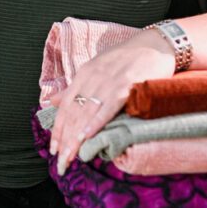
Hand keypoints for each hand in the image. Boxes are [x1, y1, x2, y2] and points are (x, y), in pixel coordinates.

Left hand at [48, 28, 175, 174]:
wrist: (154, 45)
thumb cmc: (125, 58)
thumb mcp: (96, 68)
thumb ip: (75, 87)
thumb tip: (52, 101)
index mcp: (84, 74)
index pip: (66, 106)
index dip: (58, 130)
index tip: (54, 150)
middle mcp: (92, 78)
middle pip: (74, 114)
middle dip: (66, 140)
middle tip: (61, 163)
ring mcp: (108, 82)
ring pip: (87, 114)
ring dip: (77, 138)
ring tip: (70, 157)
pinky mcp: (126, 86)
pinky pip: (108, 107)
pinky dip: (97, 121)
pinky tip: (87, 135)